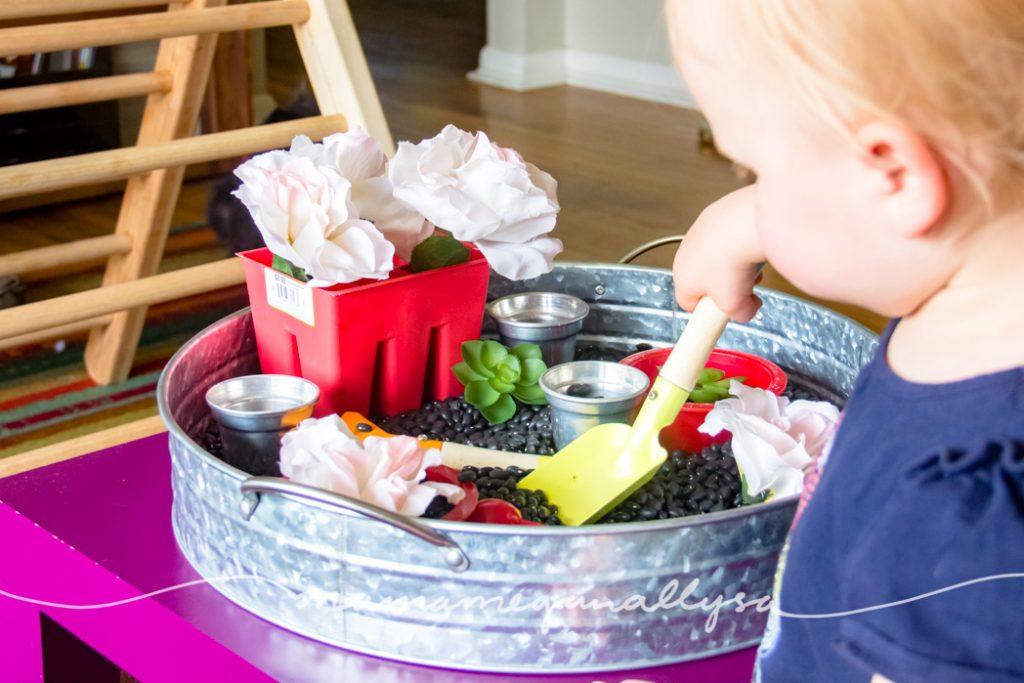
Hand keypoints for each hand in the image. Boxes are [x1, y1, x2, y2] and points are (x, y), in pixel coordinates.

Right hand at [672, 185, 764, 321]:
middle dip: (726, 285)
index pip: (689, 303)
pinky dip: (737, 241)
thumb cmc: (733, 264)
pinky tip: (750, 243)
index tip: (726, 309)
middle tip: (744, 286)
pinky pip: (725, 236)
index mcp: (682, 278)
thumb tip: (747, 310)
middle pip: (705, 279)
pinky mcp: (713, 215)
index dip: (710, 311)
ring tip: (750, 264)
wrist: (744, 226)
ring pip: (715, 256)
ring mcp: (697, 233)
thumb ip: (740, 315)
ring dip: (733, 263)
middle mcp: (684, 254)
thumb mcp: (737, 306)